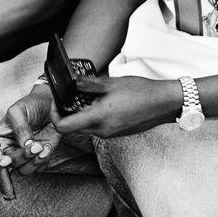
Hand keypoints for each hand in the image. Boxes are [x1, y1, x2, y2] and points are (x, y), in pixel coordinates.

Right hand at [0, 85, 61, 178]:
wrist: (50, 104)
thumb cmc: (30, 105)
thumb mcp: (18, 111)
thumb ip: (20, 128)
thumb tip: (25, 146)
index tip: (6, 160)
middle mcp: (9, 152)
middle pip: (7, 169)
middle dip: (21, 158)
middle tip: (34, 146)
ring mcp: (24, 157)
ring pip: (24, 171)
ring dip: (33, 161)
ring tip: (41, 146)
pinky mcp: (39, 158)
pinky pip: (39, 168)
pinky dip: (44, 159)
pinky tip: (47, 146)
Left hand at [50, 75, 181, 137]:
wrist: (163, 103)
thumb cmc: (140, 91)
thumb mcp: (111, 83)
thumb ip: (88, 84)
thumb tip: (71, 82)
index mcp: (98, 118)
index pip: (64, 127)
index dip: (54, 115)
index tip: (56, 102)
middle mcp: (102, 130)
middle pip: (73, 128)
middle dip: (67, 113)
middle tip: (69, 96)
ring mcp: (110, 134)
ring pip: (86, 128)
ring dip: (81, 114)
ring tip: (87, 96)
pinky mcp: (117, 133)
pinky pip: (98, 127)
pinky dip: (93, 117)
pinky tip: (101, 102)